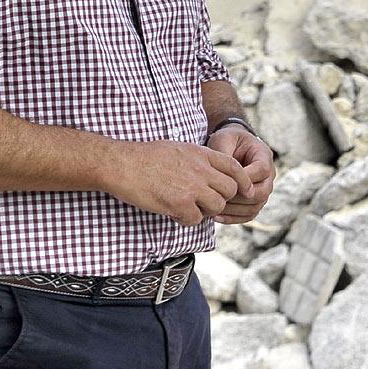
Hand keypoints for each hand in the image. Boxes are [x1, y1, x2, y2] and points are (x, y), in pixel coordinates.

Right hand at [104, 141, 252, 224]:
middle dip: (221, 198)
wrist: (123, 163)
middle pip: (230, 190)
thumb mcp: (180, 148)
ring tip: (188, 208)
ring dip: (205, 211)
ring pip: (217, 206)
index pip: (235, 168)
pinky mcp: (179, 204)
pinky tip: (174, 213)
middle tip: (204, 202)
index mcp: (202, 154)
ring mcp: (192, 187)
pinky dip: (187, 220)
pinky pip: (196, 219)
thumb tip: (208, 172)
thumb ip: (198, 160)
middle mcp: (202, 170)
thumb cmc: (145, 156)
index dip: (243, 181)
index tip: (245, 190)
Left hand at [206, 127, 274, 223]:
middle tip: (217, 197)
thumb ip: (225, 155)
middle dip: (239, 197)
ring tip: (214, 208)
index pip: (262, 170)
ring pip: (255, 207)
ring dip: (234, 210)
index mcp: (264, 155)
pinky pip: (248, 215)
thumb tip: (225, 176)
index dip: (246, 178)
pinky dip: (233, 218)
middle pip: (263, 192)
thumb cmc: (226, 141)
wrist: (230, 146)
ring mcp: (263, 189)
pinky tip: (216, 217)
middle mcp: (269, 174)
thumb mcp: (223, 139)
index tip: (226, 183)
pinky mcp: (254, 201)